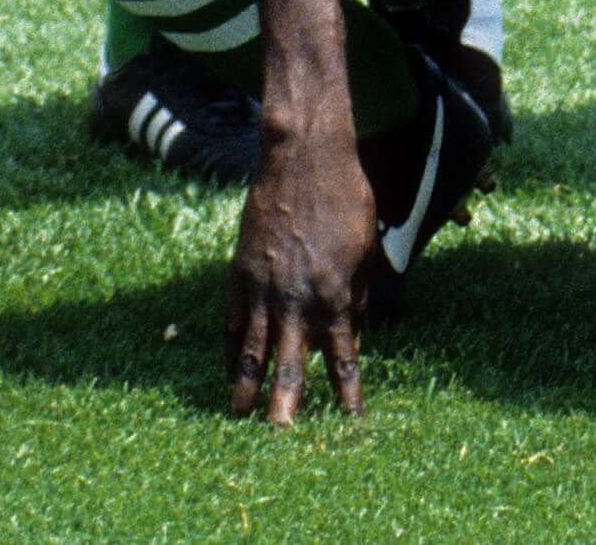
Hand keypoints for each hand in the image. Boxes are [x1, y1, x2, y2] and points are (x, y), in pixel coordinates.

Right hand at [225, 123, 375, 424]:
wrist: (303, 160)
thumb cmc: (346, 199)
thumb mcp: (367, 249)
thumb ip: (359, 295)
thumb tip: (350, 332)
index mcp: (335, 292)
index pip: (342, 353)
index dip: (346, 388)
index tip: (350, 418)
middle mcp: (297, 296)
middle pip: (290, 360)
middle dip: (286, 400)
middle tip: (280, 435)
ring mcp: (263, 286)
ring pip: (253, 346)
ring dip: (248, 383)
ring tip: (241, 414)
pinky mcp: (239, 273)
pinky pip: (233, 320)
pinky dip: (231, 348)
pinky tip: (229, 370)